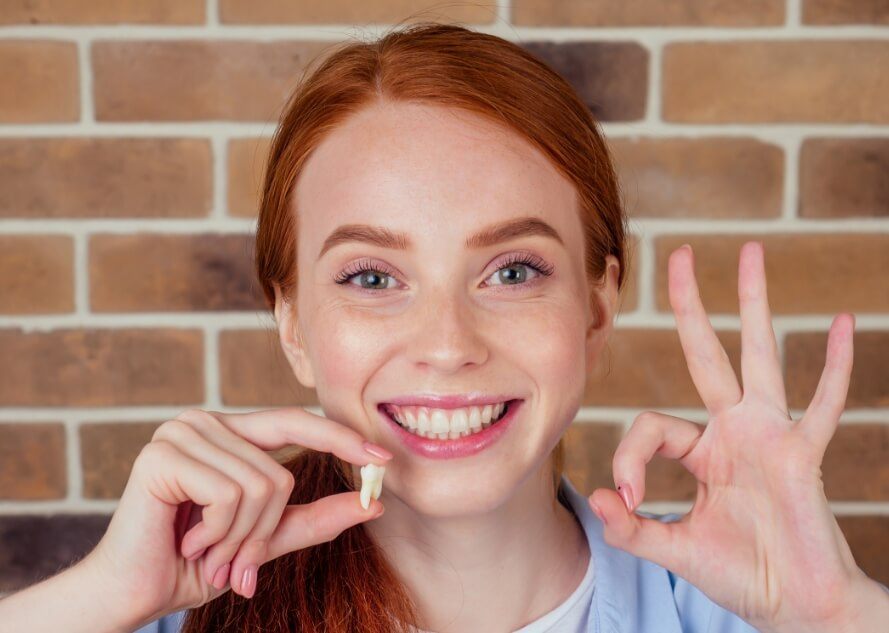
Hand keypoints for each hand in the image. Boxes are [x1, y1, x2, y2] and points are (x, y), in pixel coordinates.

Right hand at [81, 407, 390, 628]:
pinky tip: (187, 541)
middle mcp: (204, 421)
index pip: (295, 422)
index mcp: (229, 432)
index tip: (383, 460)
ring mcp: (181, 432)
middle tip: (235, 563)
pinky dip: (218, 533)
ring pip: (260, 485)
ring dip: (239, 538)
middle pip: (280, 472)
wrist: (133, 592)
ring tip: (206, 552)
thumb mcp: (266, 539)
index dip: (340, 438)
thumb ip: (315, 518)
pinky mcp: (163, 454)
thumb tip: (374, 503)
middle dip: (264, 531)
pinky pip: (229, 494)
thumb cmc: (195, 563)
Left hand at [587, 241, 880, 630]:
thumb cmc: (740, 575)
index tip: (628, 501)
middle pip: (707, 353)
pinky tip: (842, 322)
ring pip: (760, 357)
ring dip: (754, 305)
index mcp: (701, 449)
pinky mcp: (803, 455)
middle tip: (679, 253)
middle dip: (691, 306)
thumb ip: (633, 530)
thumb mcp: (674, 550)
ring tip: (752, 251)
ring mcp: (770, 436)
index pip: (652, 426)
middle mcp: (733, 430)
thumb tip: (597, 499)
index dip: (630, 460)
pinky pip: (823, 405)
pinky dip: (834, 367)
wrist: (793, 607)